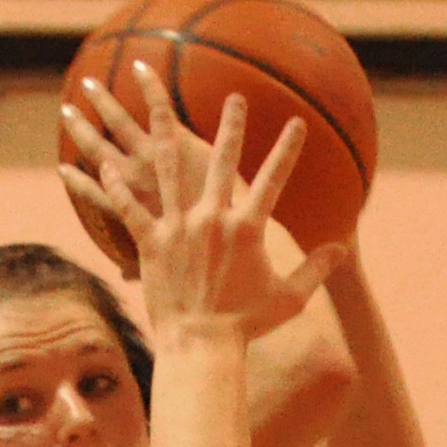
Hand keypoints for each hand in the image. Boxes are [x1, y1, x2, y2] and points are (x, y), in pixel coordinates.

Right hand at [58, 71, 210, 280]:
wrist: (250, 256)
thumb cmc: (218, 274)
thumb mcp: (180, 273)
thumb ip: (152, 271)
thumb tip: (127, 280)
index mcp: (143, 219)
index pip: (104, 202)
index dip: (83, 187)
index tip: (62, 170)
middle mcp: (145, 190)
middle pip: (104, 156)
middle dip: (84, 133)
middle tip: (66, 111)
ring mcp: (162, 167)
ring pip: (124, 128)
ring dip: (105, 104)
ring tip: (87, 84)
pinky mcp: (185, 149)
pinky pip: (163, 113)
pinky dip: (151, 90)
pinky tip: (140, 68)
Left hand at [78, 65, 339, 340]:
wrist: (202, 347)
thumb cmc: (247, 326)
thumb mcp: (289, 298)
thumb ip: (316, 269)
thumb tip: (343, 249)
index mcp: (247, 230)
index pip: (273, 181)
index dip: (287, 150)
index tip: (298, 123)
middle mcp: (213, 221)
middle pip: (222, 162)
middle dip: (232, 128)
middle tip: (235, 99)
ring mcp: (179, 229)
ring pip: (168, 171)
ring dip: (164, 134)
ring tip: (158, 106)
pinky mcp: (151, 244)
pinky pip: (128, 208)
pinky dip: (114, 186)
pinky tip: (104, 163)